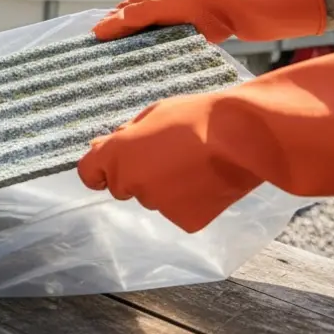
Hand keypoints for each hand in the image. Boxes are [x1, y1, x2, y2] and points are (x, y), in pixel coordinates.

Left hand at [76, 42, 333, 232]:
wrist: (244, 138)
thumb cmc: (200, 116)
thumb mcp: (155, 113)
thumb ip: (125, 134)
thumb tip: (102, 146)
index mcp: (118, 154)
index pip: (89, 173)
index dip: (98, 170)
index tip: (109, 167)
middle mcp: (132, 182)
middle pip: (122, 187)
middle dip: (136, 174)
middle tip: (168, 155)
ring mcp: (158, 204)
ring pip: (153, 198)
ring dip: (165, 186)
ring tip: (193, 163)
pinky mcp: (185, 220)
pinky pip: (179, 211)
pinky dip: (189, 201)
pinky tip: (206, 180)